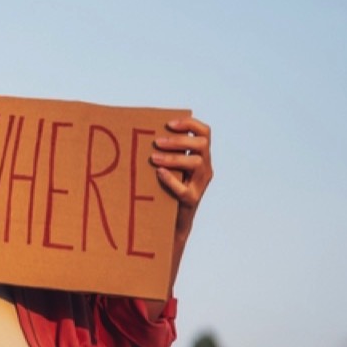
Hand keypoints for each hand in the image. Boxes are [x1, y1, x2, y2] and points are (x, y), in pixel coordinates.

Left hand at [151, 116, 212, 236]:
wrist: (171, 222)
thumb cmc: (165, 189)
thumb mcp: (168, 167)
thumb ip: (164, 152)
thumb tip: (141, 134)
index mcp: (201, 157)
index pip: (204, 132)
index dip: (189, 124)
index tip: (168, 124)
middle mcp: (205, 168)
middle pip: (202, 144)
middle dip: (178, 140)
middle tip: (157, 142)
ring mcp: (200, 185)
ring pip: (196, 163)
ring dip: (174, 157)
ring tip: (153, 157)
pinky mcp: (191, 200)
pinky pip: (184, 189)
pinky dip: (171, 179)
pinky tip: (158, 173)